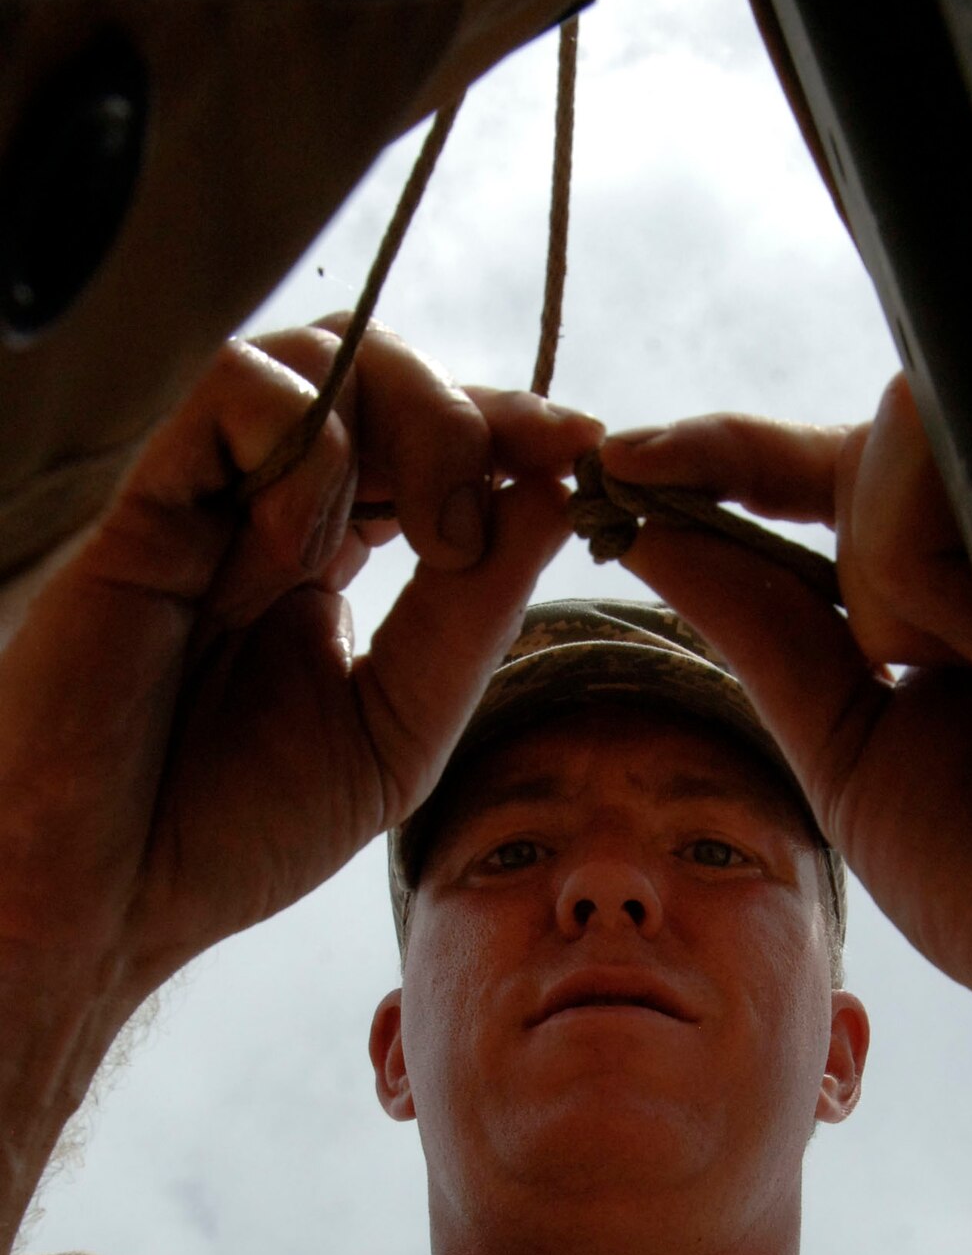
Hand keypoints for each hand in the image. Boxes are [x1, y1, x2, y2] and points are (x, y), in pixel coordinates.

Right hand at [0, 320, 599, 1011]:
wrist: (104, 898)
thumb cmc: (233, 832)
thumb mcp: (398, 730)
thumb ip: (472, 616)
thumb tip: (554, 500)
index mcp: (324, 556)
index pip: (426, 443)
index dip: (510, 428)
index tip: (584, 448)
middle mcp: (264, 511)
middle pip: (383, 372)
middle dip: (474, 413)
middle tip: (508, 495)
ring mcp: (206, 500)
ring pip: (319, 355)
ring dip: (410, 417)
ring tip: (428, 532)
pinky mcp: (147, 502)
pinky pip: (238, 394)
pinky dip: (305, 446)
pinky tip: (301, 547)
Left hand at [600, 374, 971, 1068]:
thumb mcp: (847, 748)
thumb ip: (764, 634)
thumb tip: (654, 535)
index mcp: (954, 576)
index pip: (829, 468)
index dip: (725, 452)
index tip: (622, 460)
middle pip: (877, 437)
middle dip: (850, 539)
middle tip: (893, 654)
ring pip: (907, 437)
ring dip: (892, 564)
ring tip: (966, 669)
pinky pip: (956, 476)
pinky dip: (929, 572)